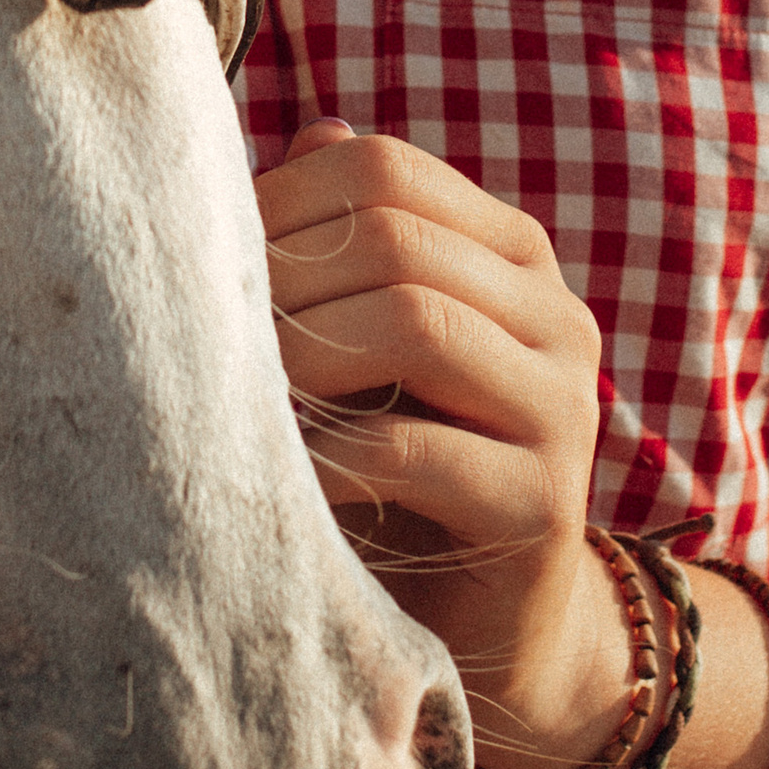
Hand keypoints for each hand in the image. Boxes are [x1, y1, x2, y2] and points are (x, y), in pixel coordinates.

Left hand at [257, 120, 628, 768]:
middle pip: (394, 236)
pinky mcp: (544, 505)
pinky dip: (330, 455)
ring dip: (303, 355)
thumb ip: (341, 252)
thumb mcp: (366, 355)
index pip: (384, 169)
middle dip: (282, 280)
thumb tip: (299, 133)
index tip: (206, 262)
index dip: (280, 201)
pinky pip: (419, 449)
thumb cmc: (400, 478)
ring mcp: (562, 406)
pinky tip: (287, 477)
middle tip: (206, 335)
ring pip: (415, 320)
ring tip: (242, 398)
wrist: (490, 635)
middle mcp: (552, 313)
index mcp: (509, 254)